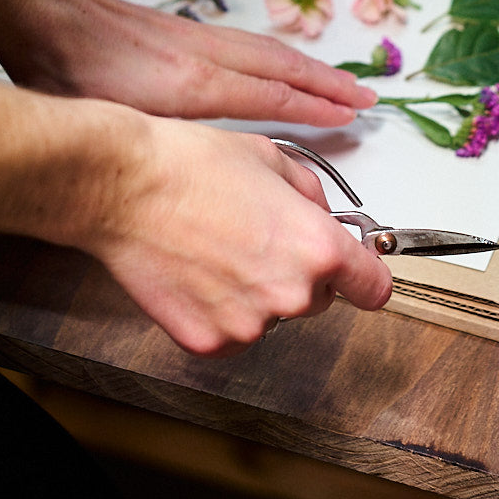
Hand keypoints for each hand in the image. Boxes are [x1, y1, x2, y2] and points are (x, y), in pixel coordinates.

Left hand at [0, 0, 376, 127]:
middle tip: (366, 96)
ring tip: (336, 80)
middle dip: (328, 83)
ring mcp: (194, 38)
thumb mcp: (106, 124)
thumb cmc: (62, 73)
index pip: (270, 96)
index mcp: (191, 84)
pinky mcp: (180, 30)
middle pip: (282, 67)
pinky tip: (276, 63)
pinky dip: (276, 54)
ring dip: (307, 66)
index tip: (352, 113)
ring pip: (267, 50)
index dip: (315, 107)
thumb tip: (181, 182)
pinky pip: (246, 42)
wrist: (37, 13)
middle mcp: (204, 55)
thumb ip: (149, 150)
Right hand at [83, 117, 392, 354]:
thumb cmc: (190, 164)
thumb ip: (311, 194)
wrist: (125, 186)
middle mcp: (291, 294)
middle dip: (300, 273)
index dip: (364, 276)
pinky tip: (197, 271)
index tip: (355, 272)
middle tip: (258, 238)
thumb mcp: (271, 156)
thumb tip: (321, 213)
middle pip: (319, 299)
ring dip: (256, 292)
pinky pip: (230, 332)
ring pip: (271, 315)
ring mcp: (249, 325)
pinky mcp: (208, 342)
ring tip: (217, 248)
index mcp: (317, 247)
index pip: (373, 288)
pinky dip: (219, 309)